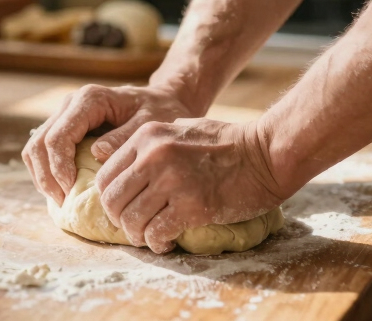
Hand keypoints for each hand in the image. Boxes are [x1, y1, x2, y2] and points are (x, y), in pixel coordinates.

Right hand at [22, 84, 196, 204]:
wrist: (160, 100)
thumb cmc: (159, 111)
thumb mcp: (149, 123)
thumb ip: (124, 137)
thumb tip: (97, 153)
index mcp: (89, 99)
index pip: (58, 137)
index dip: (59, 167)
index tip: (71, 192)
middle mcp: (71, 104)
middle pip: (40, 142)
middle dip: (46, 176)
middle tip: (62, 203)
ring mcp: (64, 115)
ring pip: (35, 147)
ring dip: (42, 176)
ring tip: (60, 200)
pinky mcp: (64, 127)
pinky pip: (43, 150)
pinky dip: (46, 172)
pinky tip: (61, 190)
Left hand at [94, 117, 285, 252]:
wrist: (265, 154)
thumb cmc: (228, 142)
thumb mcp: (183, 127)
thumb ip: (155, 143)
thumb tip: (132, 164)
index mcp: (147, 137)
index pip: (106, 176)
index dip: (110, 199)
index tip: (123, 209)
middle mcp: (153, 157)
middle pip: (113, 200)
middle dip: (119, 220)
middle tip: (135, 227)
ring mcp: (172, 181)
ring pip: (132, 220)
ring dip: (138, 235)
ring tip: (151, 237)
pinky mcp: (191, 206)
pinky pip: (157, 233)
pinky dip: (157, 243)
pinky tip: (166, 243)